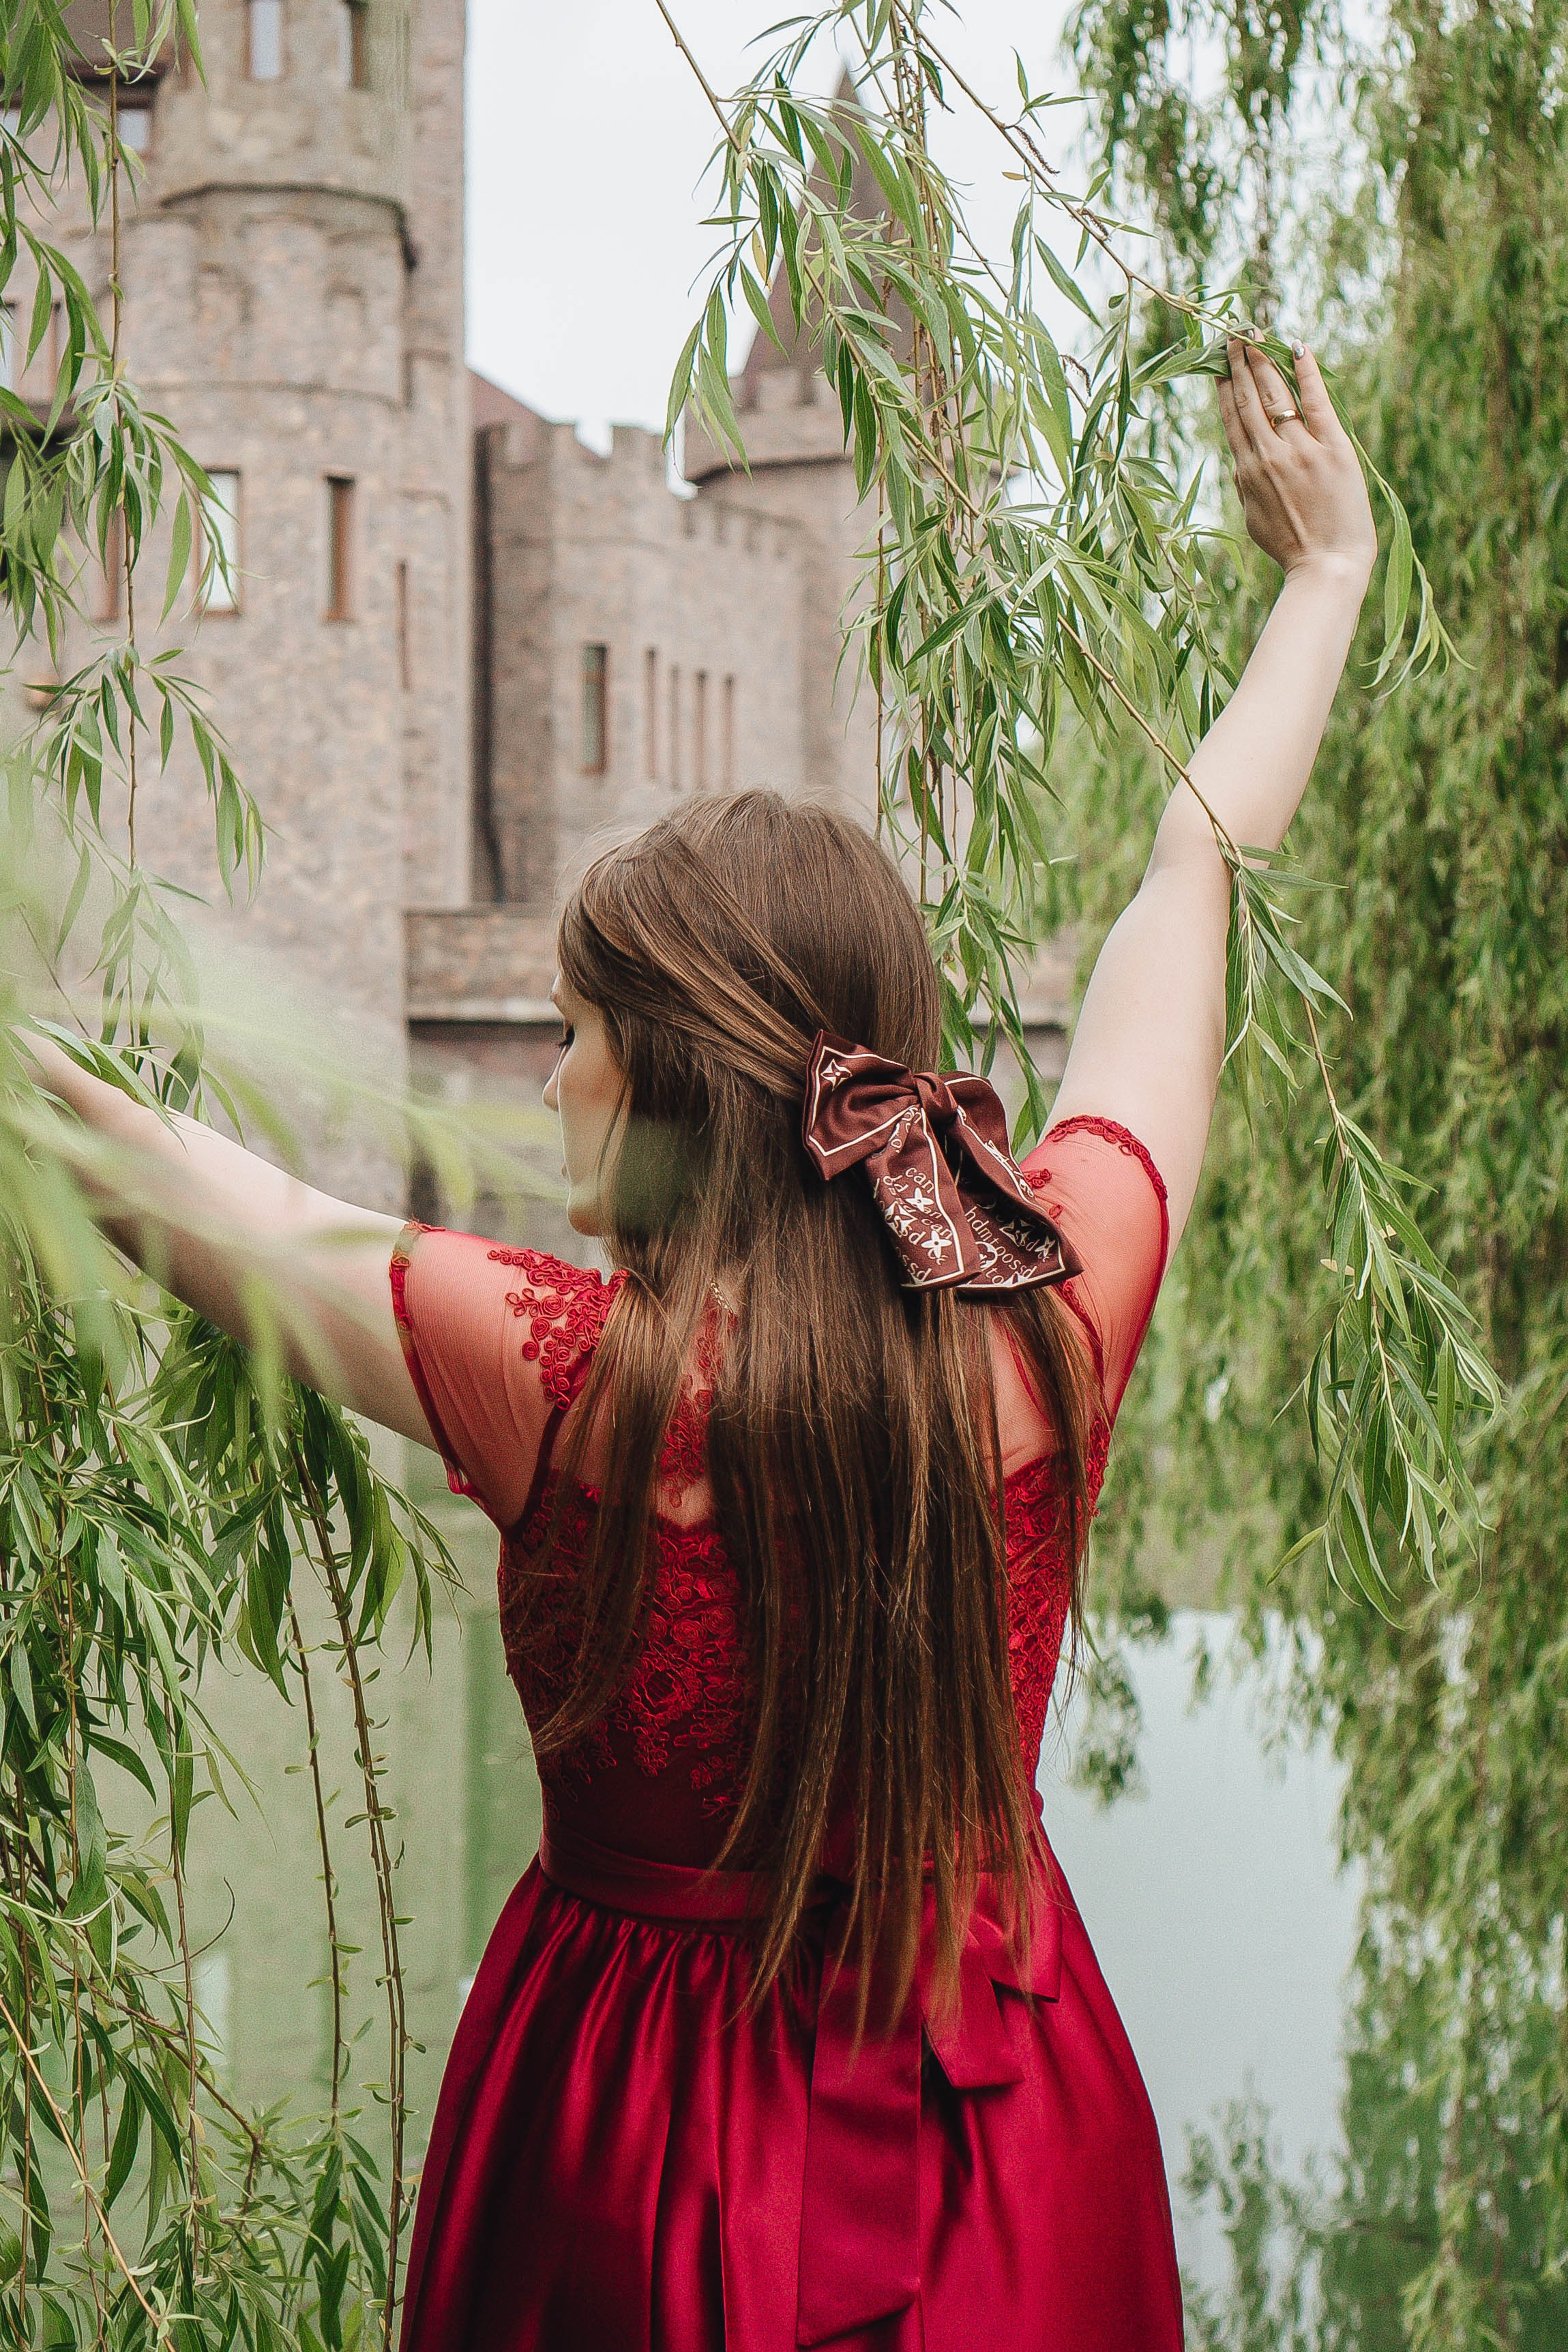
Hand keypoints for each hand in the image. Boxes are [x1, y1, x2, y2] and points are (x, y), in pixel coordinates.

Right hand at [1218, 339, 1376, 586]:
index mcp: (1247, 472)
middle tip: (1234, 333)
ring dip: (1263, 360)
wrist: (1326, 566)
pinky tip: (1297, 347)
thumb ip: (1245, 485)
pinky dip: (1306, 371)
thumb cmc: (1291, 548)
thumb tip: (1238, 461)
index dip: (1224, 387)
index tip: (1219, 362)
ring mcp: (1300, 449)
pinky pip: (1316, 401)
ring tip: (1256, 334)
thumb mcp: (1254, 519)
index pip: (1232, 418)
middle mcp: (1269, 455)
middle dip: (1239, 363)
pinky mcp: (1332, 448)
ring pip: (1275, 394)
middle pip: (1248, 399)